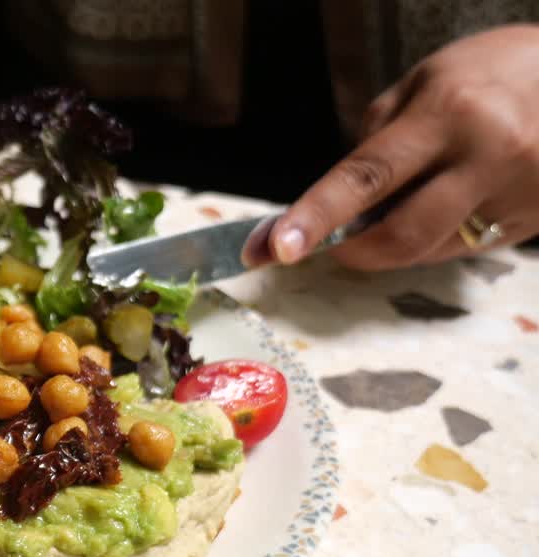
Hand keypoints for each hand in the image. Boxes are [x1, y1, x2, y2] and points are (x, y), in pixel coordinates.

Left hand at [247, 24, 538, 269]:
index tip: (276, 247)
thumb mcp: (427, 82)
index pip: (366, 176)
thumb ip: (378, 137)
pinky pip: (463, 247)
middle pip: (400, 236)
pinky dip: (434, 237)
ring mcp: (516, 197)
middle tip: (327, 244)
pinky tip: (444, 202)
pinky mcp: (533, 222)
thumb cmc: (495, 72)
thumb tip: (338, 198)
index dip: (316, 216)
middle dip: (351, 250)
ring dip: (394, 242)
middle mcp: (485, 159)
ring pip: (430, 250)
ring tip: (405, 199)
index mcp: (448, 114)